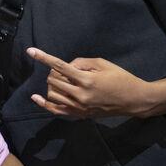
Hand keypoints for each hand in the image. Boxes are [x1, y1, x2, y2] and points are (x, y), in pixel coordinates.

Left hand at [27, 48, 165, 118]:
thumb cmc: (121, 78)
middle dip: (54, 72)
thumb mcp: (103, 64)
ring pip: (52, 94)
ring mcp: (80, 107)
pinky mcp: (81, 115)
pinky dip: (45, 104)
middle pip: (53, 80)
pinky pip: (57, 111)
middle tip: (65, 70)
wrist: (134, 100)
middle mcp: (80, 95)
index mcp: (86, 80)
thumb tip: (66, 65)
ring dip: (52, 85)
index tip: (30, 50)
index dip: (43, 57)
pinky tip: (36, 98)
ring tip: (63, 81)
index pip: (59, 66)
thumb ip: (82, 62)